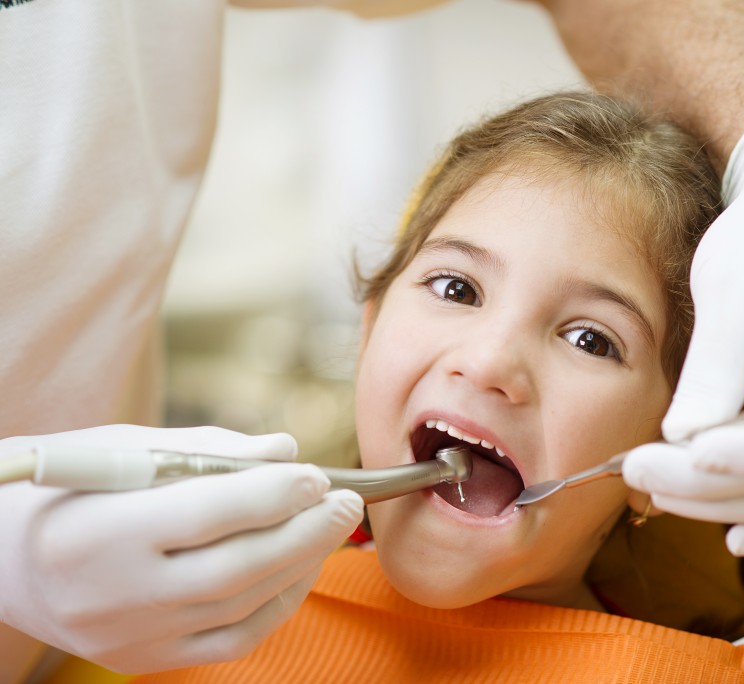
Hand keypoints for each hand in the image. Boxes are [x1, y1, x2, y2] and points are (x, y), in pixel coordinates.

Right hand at [0, 425, 363, 672]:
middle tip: (345, 504)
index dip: (271, 494)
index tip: (316, 476)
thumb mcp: (124, 449)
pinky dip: (276, 604)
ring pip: (239, 607)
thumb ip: (207, 449)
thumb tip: (287, 450)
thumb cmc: (71, 489)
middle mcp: (111, 593)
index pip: (204, 513)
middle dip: (303, 533)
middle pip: (233, 569)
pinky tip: (299, 568)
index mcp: (97, 530)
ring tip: (329, 528)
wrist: (4, 561)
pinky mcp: (142, 660)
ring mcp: (128, 637)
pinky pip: (230, 641)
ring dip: (299, 565)